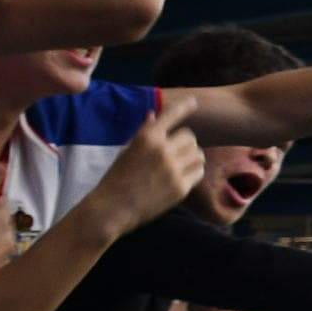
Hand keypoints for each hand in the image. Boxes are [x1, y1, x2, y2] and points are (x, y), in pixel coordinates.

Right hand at [86, 103, 204, 232]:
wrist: (112, 208)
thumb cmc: (116, 178)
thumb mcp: (127, 150)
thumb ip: (144, 133)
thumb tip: (154, 116)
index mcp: (147, 137)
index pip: (171, 115)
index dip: (184, 106)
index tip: (193, 102)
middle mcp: (162, 150)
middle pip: (189, 137)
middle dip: (185, 143)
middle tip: (176, 152)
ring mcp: (173, 169)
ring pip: (198, 153)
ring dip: (192, 156)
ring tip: (181, 164)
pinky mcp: (180, 187)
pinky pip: (198, 171)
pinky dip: (193, 171)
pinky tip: (183, 176)